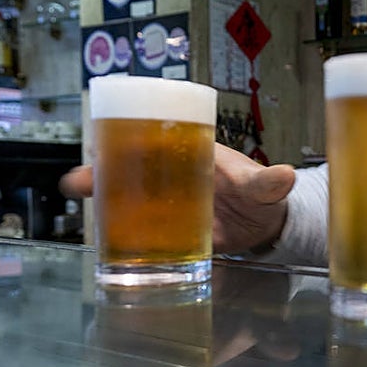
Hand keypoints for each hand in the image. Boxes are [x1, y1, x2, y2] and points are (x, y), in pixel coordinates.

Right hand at [59, 143, 295, 254]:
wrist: (263, 227)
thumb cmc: (260, 196)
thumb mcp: (264, 188)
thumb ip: (270, 184)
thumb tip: (286, 177)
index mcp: (193, 151)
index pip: (156, 134)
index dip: (128, 135)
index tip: (106, 143)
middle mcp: (173, 170)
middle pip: (130, 161)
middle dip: (102, 166)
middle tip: (81, 178)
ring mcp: (166, 199)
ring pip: (125, 189)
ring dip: (101, 191)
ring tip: (80, 193)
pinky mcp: (165, 227)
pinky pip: (134, 222)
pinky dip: (115, 225)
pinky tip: (99, 232)